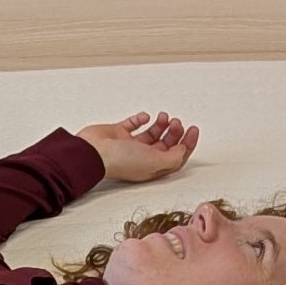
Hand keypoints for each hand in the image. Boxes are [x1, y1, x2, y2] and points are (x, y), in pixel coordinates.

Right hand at [76, 109, 198, 185]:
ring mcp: (129, 145)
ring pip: (152, 133)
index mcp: (152, 167)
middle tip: (176, 122)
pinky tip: (145, 117)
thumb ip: (173, 157)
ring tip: (163, 117)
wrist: (93, 151)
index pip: (175, 157)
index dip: (187, 144)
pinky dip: (141, 119)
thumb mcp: (155, 162)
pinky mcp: (118, 133)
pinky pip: (133, 124)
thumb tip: (182, 150)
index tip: (193, 130)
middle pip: (165, 144)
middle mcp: (141, 157)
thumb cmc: (119, 161)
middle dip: (175, 132)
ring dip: (161, 124)